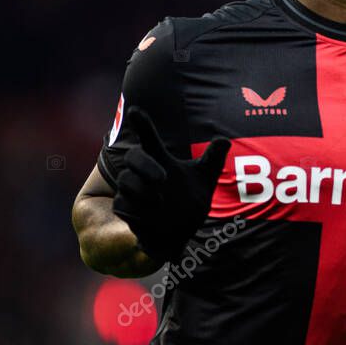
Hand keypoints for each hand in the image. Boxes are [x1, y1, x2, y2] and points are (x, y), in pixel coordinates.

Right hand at [112, 107, 230, 262]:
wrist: (181, 233)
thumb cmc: (190, 201)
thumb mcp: (205, 179)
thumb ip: (213, 159)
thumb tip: (224, 140)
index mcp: (161, 160)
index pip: (150, 138)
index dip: (143, 124)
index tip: (135, 111)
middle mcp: (143, 173)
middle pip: (133, 156)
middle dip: (144, 165)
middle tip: (163, 178)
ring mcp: (133, 190)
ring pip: (125, 181)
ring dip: (141, 191)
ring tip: (160, 202)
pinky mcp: (126, 209)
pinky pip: (121, 204)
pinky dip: (135, 210)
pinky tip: (148, 217)